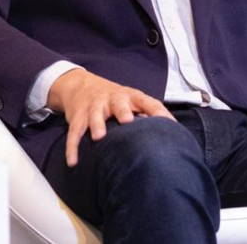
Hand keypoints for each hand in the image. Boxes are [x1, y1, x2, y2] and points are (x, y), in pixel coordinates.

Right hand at [47, 68, 173, 166]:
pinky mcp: (78, 117)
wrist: (80, 84)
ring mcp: (94, 106)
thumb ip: (149, 115)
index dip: (157, 112)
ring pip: (94, 114)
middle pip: (118, 103)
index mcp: (131, 96)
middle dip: (122, 111)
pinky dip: (72, 147)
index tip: (168, 123)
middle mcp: (112, 99)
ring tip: (99, 137)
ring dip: (96, 124)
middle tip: (128, 121)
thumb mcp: (132, 101)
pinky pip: (74, 132)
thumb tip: (174, 137)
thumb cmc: (115, 99)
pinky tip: (73, 162)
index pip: (147, 102)